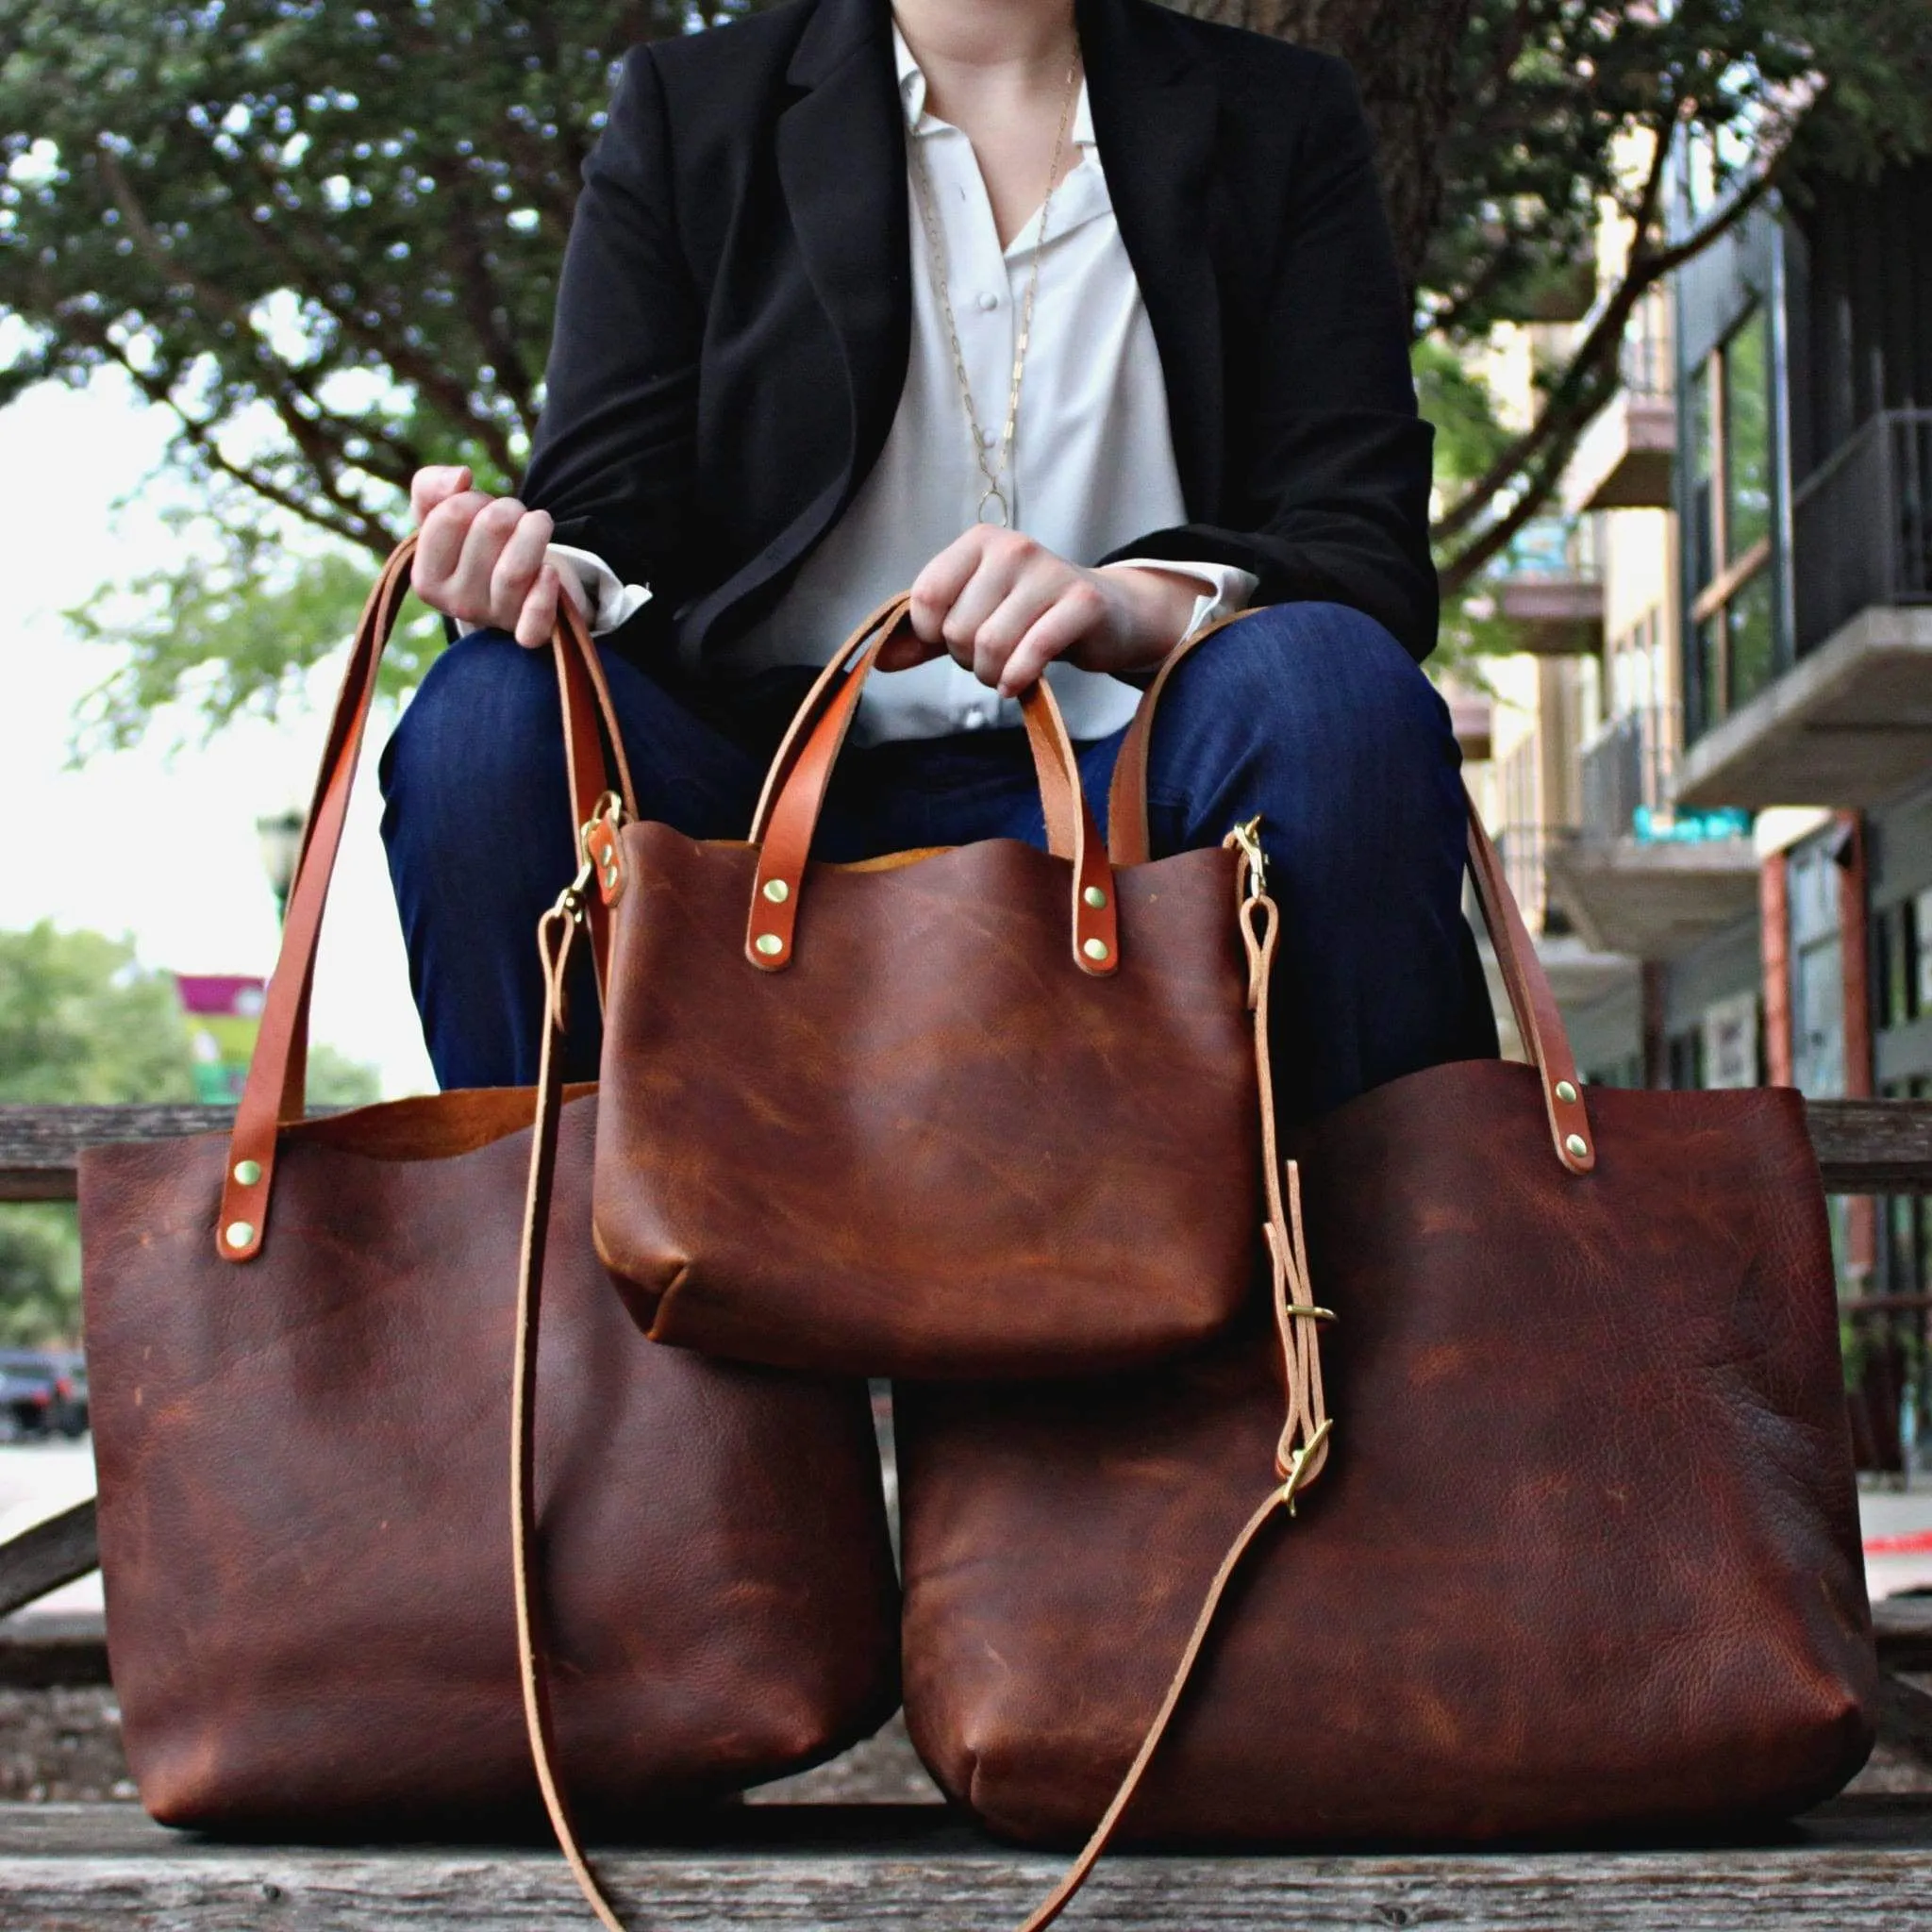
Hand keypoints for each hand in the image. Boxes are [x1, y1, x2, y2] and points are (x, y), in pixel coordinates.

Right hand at [408, 465, 586, 648]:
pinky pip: (535, 624)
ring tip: (540, 522)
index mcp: (427, 578)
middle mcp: (457, 604)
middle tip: (514, 515)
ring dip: (535, 529)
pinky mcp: (531, 633)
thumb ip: (431, 487)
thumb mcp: (441, 515)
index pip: (451, 515)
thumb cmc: (477, 545)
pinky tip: (550, 572)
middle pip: (491, 529)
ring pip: (516, 569)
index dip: (472, 498)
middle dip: (509, 508)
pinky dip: (544, 596)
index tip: (481, 508)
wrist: (519, 586)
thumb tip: (460, 477)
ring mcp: (495, 619)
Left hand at [882, 527, 1200, 692]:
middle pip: (958, 629)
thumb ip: (925, 636)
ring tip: (1006, 671)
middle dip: (968, 660)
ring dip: (992, 675)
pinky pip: (1033, 651)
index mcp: (979, 543)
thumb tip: (877, 658)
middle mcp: (1012, 548)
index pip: (925, 597)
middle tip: (991, 658)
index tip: (955, 639)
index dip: (931, 634)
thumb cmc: (1031, 614)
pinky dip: (1019, 678)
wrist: (1107, 613)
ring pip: (991, 645)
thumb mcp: (974, 616)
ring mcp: (1049, 573)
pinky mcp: (1082, 603)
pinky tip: (1019, 683)